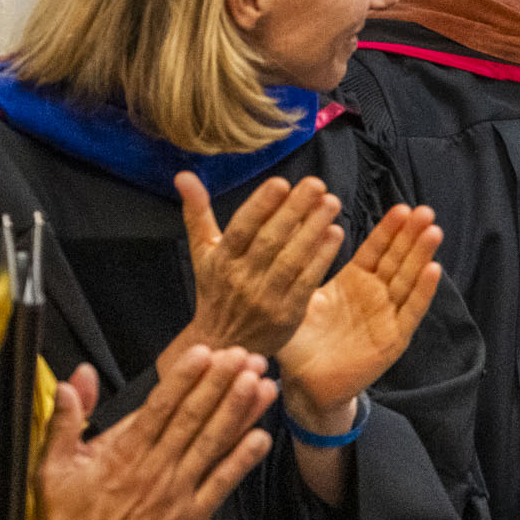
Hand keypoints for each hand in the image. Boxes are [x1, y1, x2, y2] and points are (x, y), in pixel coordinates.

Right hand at [36, 344, 276, 519]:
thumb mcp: (53, 466)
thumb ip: (66, 419)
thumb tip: (74, 378)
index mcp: (122, 453)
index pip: (159, 406)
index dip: (185, 377)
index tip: (205, 351)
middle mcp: (154, 468)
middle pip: (194, 418)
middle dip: (221, 383)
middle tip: (245, 355)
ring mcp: (176, 494)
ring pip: (213, 444)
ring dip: (239, 412)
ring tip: (262, 383)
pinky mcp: (190, 519)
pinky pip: (221, 484)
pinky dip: (243, 460)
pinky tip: (263, 436)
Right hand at [177, 172, 344, 355]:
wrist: (223, 345)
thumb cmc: (215, 291)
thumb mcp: (202, 253)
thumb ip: (197, 213)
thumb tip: (183, 174)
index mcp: (220, 261)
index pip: (240, 229)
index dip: (260, 206)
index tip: (281, 182)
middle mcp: (240, 279)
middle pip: (269, 240)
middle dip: (294, 210)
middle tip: (317, 184)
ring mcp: (264, 298)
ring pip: (290, 259)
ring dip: (313, 229)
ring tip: (331, 203)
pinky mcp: (286, 315)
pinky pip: (306, 282)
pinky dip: (322, 258)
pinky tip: (335, 234)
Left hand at [274, 204, 442, 437]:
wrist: (306, 385)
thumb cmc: (300, 344)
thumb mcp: (298, 302)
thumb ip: (296, 274)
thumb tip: (281, 239)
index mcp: (353, 282)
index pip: (375, 250)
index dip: (389, 230)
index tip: (402, 208)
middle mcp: (374, 295)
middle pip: (397, 259)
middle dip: (411, 235)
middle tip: (424, 211)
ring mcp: (387, 316)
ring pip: (407, 280)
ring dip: (421, 256)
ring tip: (433, 231)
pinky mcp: (393, 339)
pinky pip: (410, 312)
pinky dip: (422, 292)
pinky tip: (433, 270)